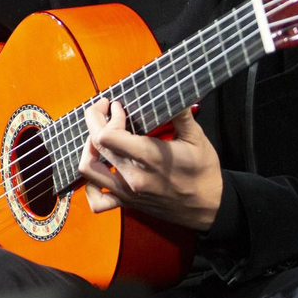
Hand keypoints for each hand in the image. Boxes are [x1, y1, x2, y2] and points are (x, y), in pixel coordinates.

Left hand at [77, 98, 222, 230]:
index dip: (108, 116)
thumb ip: (180, 113)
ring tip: (98, 135)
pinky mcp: (127, 203)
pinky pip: (97, 200)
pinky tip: (99, 169)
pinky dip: (90, 185)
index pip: (108, 135)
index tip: (117, 106)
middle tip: (104, 109)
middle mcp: (133, 176)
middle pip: (96, 145)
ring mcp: (127, 192)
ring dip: (88, 148)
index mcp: (150, 157)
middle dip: (95, 121)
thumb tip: (171, 89)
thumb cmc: (203, 171)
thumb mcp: (196, 138)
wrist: (209, 207)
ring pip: (88, 169)